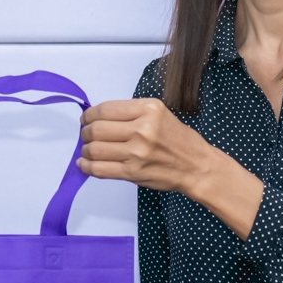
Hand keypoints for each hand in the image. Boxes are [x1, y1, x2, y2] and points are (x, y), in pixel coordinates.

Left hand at [78, 98, 263, 239]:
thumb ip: (130, 113)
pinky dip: (87, 167)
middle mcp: (142, 129)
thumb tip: (98, 117)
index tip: (86, 118)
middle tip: (86, 135)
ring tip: (88, 150)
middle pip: (96, 129)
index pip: (106, 109)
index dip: (89, 115)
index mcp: (148, 109)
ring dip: (85, 150)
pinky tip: (85, 164)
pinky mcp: (133, 172)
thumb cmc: (179, 140)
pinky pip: (99, 169)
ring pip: (95, 149)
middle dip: (85, 132)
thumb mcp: (159, 114)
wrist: (197, 166)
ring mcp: (137, 152)